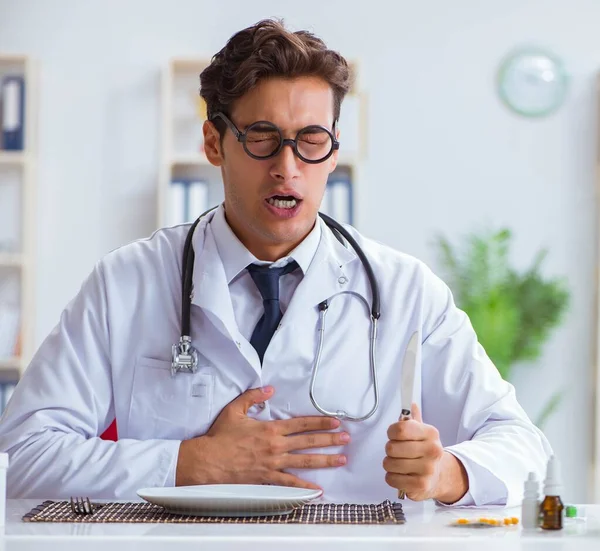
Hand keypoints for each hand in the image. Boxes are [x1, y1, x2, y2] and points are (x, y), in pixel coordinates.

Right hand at [176, 386, 349, 489]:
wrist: (209, 461)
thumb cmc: (221, 436)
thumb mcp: (235, 409)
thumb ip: (254, 396)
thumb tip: (271, 389)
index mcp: (270, 428)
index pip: (301, 424)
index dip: (320, 422)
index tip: (335, 422)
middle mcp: (276, 446)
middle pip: (308, 442)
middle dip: (330, 440)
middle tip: (346, 439)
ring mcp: (274, 463)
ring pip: (305, 461)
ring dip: (325, 460)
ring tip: (341, 459)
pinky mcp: (268, 478)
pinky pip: (290, 483)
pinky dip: (305, 487)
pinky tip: (318, 489)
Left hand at [383, 403, 467, 501]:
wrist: (440, 476)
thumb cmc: (425, 452)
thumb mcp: (422, 432)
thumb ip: (413, 418)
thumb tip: (410, 403)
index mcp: (431, 433)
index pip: (400, 429)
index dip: (391, 432)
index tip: (393, 435)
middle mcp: (432, 450)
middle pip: (391, 447)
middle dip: (390, 450)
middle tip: (397, 452)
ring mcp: (427, 469)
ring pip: (389, 463)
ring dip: (389, 464)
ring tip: (399, 464)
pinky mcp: (420, 485)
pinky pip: (391, 479)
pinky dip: (392, 477)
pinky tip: (401, 475)